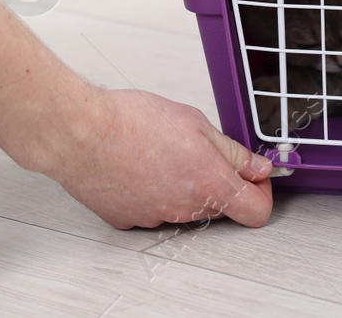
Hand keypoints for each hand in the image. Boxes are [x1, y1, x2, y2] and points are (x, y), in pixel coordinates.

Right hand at [45, 88, 273, 229]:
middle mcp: (185, 209)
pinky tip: (139, 166)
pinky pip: (152, 209)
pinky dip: (153, 192)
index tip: (254, 176)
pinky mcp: (128, 220)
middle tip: (202, 151)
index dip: (261, 192)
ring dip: (184, 186)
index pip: (257, 211)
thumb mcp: (194, 122)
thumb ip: (231, 151)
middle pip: (220, 207)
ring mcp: (155, 218)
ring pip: (185, 208)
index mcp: (209, 183)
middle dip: (219, 182)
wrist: (79, 134)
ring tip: (162, 152)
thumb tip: (257, 167)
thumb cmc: (129, 121)